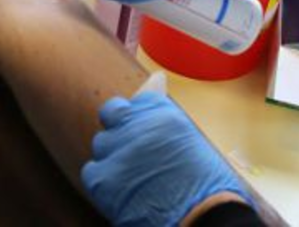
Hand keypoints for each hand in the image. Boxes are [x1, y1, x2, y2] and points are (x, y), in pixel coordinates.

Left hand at [82, 91, 251, 226]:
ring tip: (132, 177)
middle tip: (129, 148)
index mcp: (164, 114)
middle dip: (118, 127)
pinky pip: (91, 171)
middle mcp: (138, 126)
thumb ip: (166, 122)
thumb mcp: (193, 142)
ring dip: (112, 156)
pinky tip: (121, 192)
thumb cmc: (207, 189)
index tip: (139, 126)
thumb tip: (155, 84)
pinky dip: (102, 182)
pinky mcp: (102, 177)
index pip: (136, 100)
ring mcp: (118, 150)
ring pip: (101, 143)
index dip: (136, 116)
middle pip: (112, 113)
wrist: (201, 220)